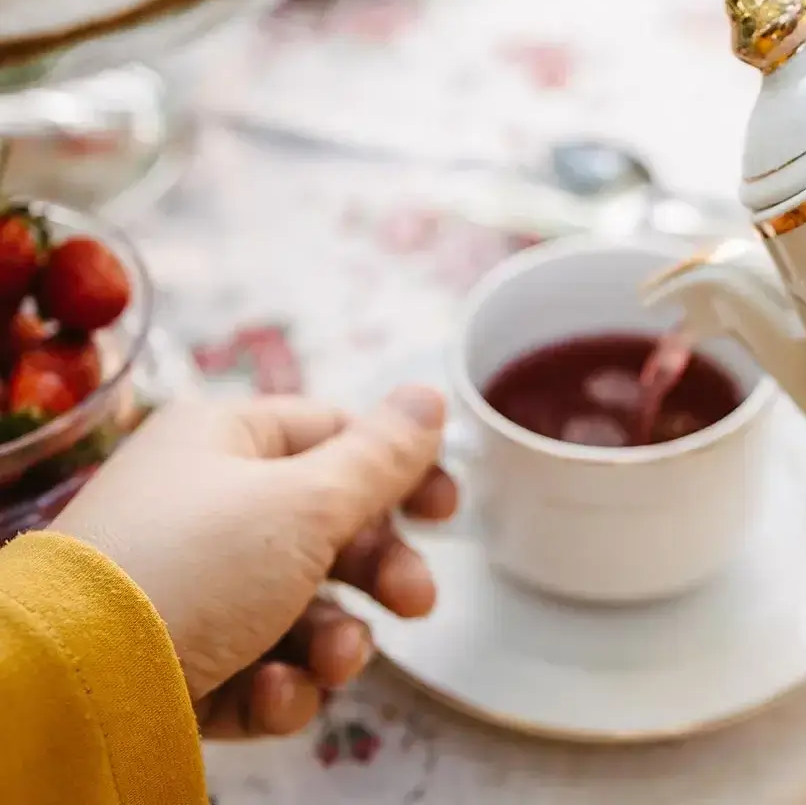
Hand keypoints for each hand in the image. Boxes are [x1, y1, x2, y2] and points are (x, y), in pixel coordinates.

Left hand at [50, 386, 456, 737]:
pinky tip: (269, 691)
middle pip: (327, 529)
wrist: (75, 684)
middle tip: (414, 603)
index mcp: (223, 442)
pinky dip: (279, 683)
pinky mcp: (178, 659)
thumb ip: (381, 456)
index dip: (398, 470)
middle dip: (379, 573)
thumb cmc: (194, 567)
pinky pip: (259, 665)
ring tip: (331, 662)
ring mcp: (188, 585)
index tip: (448, 511)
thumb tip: (430, 395)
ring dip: (334, 640)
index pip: (332, 435)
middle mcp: (204, 505)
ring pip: (301, 608)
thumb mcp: (305, 502)